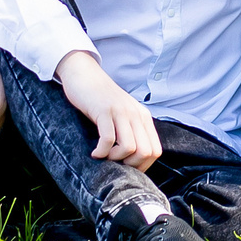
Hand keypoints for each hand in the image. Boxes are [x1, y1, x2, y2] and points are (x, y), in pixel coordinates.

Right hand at [55, 52, 161, 170]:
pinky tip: (94, 152)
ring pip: (130, 147)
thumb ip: (132, 131)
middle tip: (114, 162)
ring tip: (104, 155)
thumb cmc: (102, 100)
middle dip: (130, 165)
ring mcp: (121, 111)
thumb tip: (134, 160)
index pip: (156, 151)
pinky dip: (101, 152)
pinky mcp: (104, 110)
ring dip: (115, 158)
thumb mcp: (123, 114)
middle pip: (145, 152)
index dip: (142, 166)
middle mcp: (136, 114)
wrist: (85, 74)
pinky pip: (108, 139)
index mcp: (143, 117)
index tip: (126, 167)